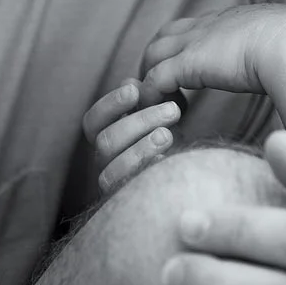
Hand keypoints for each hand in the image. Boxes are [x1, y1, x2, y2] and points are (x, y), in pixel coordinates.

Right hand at [82, 79, 184, 194]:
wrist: (192, 177)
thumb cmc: (173, 137)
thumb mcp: (162, 112)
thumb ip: (146, 97)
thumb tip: (132, 83)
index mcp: (108, 135)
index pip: (93, 121)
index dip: (110, 105)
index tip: (135, 90)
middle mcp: (107, 162)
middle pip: (105, 142)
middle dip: (138, 122)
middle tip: (173, 110)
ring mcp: (116, 185)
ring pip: (112, 170)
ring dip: (141, 149)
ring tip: (168, 135)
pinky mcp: (129, 202)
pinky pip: (128, 191)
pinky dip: (146, 174)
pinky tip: (167, 162)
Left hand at [140, 4, 285, 98]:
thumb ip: (284, 57)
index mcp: (235, 19)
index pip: (197, 26)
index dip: (189, 48)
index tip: (194, 75)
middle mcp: (210, 25)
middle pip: (165, 35)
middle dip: (159, 61)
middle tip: (167, 93)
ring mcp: (196, 42)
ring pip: (152, 55)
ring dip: (151, 81)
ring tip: (166, 108)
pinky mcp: (188, 63)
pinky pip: (154, 80)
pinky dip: (153, 98)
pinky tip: (168, 115)